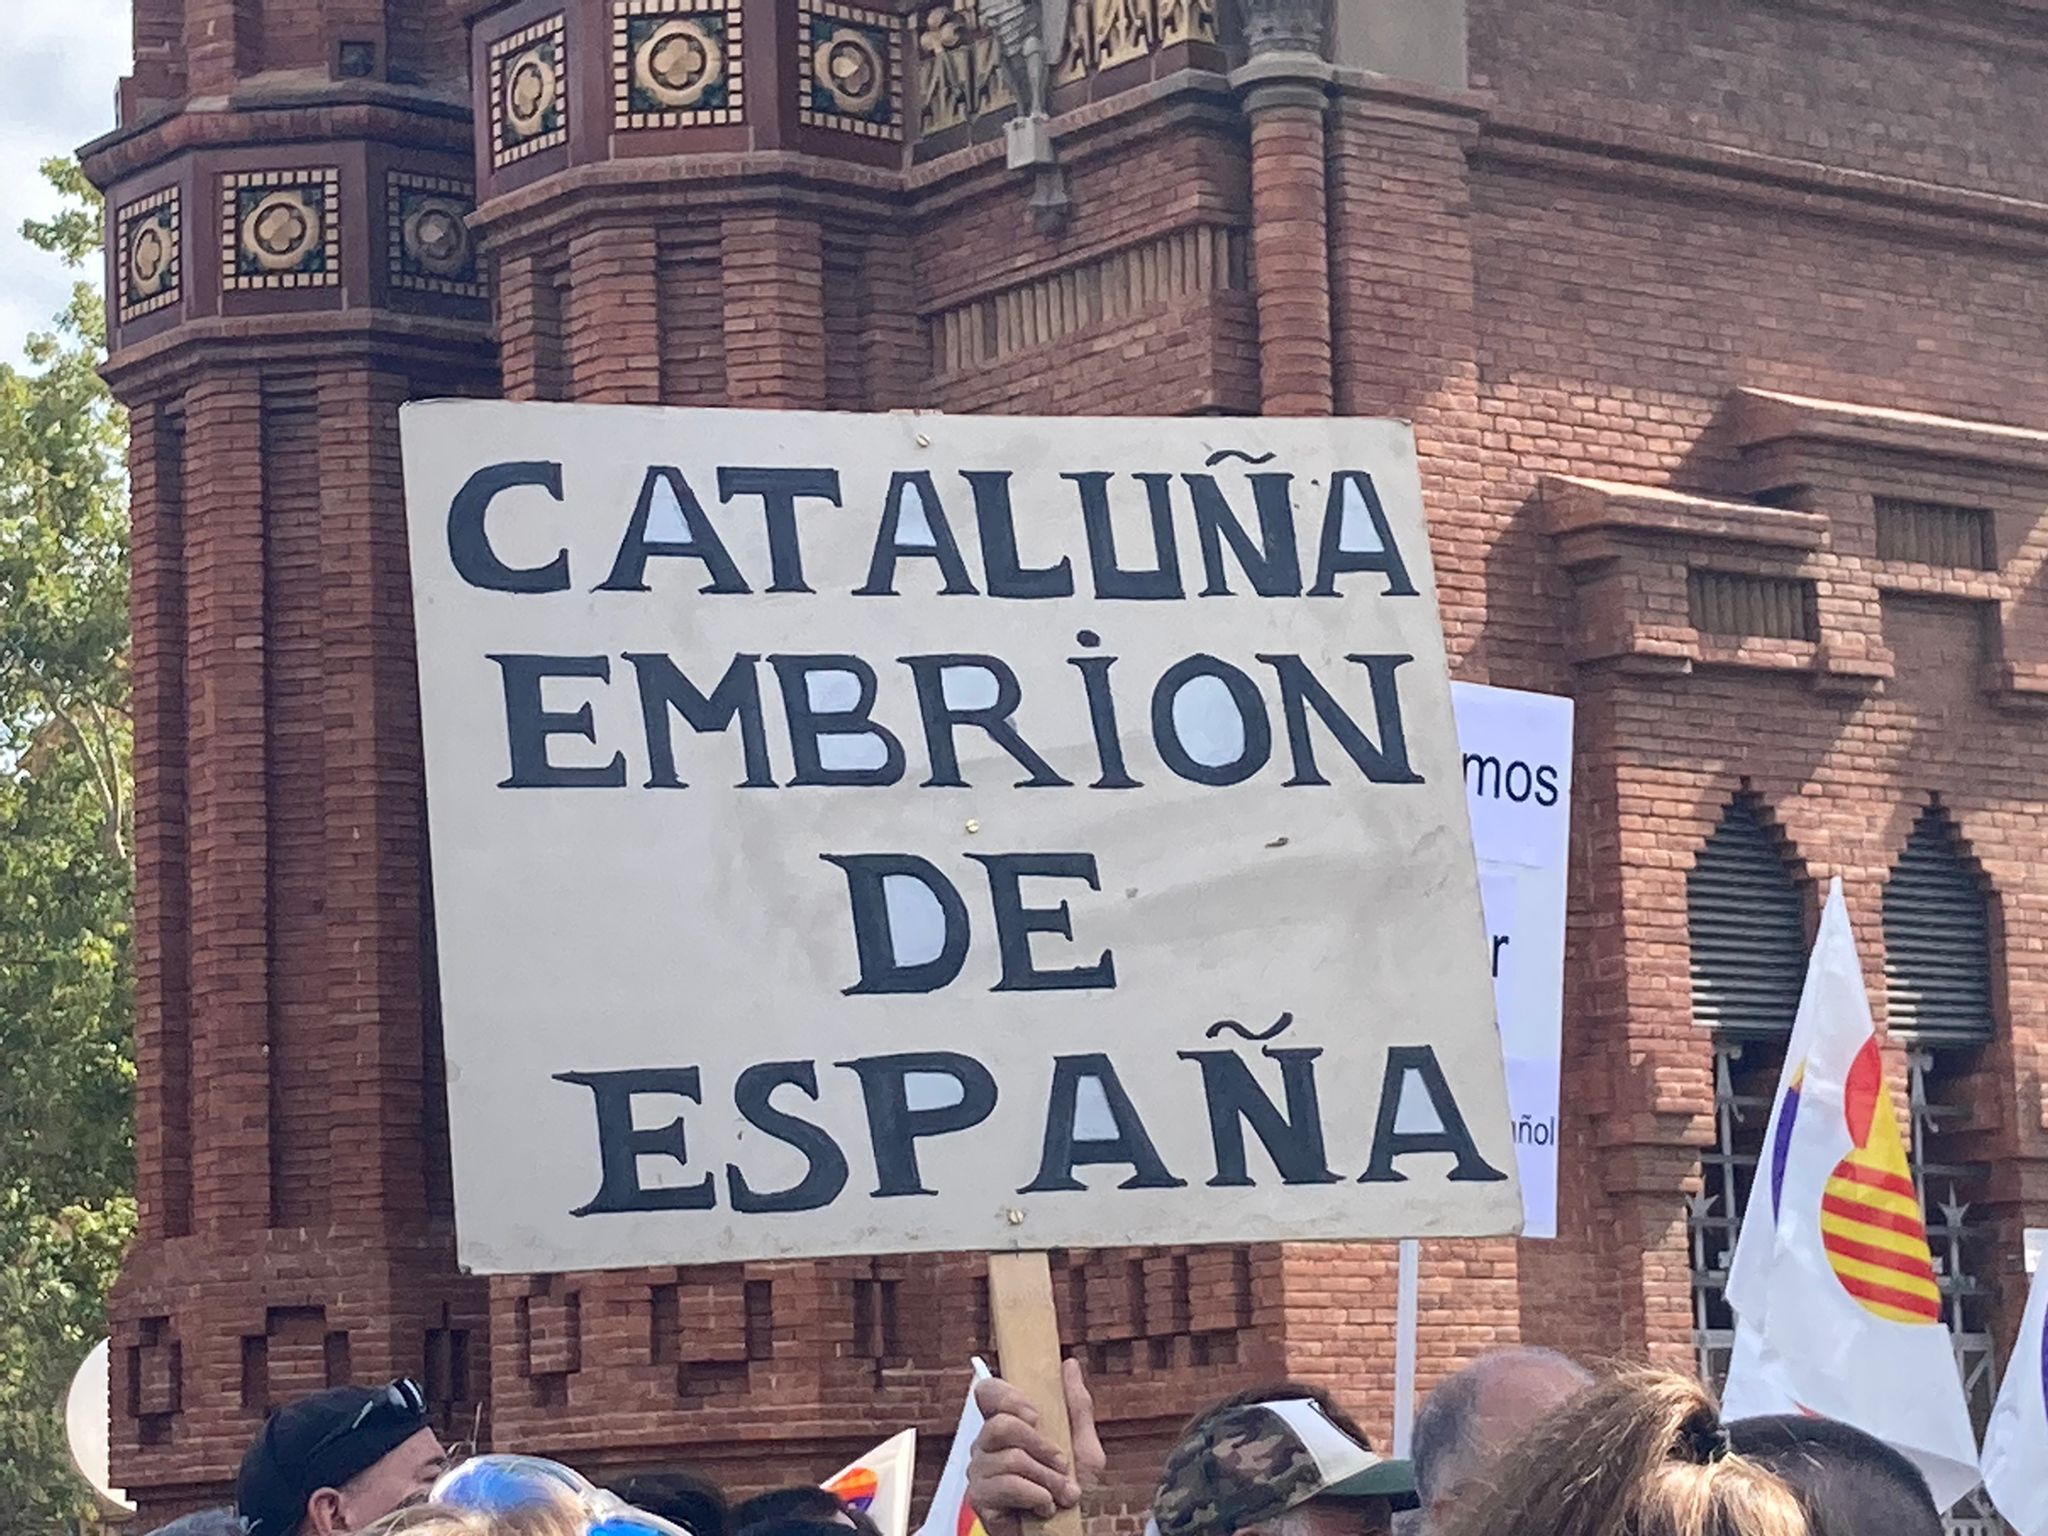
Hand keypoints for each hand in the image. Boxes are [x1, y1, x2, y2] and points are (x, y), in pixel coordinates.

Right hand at [966, 1359, 1105, 1535]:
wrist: (1070, 1533)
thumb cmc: (1072, 1494)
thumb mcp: (1084, 1448)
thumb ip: (1076, 1407)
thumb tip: (1069, 1365)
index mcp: (1006, 1426)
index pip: (987, 1393)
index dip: (1007, 1395)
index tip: (1035, 1414)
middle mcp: (986, 1445)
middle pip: (1001, 1425)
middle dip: (1041, 1446)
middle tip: (1062, 1464)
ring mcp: (980, 1473)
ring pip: (1011, 1458)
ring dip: (1047, 1478)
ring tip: (1062, 1494)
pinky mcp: (980, 1500)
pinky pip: (1007, 1485)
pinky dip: (1036, 1496)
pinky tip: (1045, 1507)